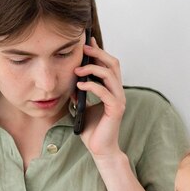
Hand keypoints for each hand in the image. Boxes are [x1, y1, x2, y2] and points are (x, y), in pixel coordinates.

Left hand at [75, 38, 125, 157]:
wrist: (100, 150)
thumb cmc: (92, 130)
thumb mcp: (81, 107)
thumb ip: (79, 94)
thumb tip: (71, 81)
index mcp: (112, 90)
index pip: (108, 65)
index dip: (99, 51)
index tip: (87, 40)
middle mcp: (118, 92)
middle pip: (113, 64)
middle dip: (98, 53)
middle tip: (84, 48)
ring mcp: (118, 100)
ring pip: (110, 74)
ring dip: (93, 68)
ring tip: (78, 69)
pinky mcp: (116, 109)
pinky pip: (105, 91)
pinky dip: (92, 86)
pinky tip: (80, 85)